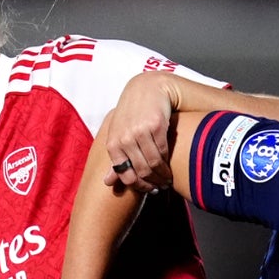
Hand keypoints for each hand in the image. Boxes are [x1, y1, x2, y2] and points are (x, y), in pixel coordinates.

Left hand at [102, 73, 178, 191]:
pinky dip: (168, 162)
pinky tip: (170, 165)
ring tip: (168, 178)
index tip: (149, 189)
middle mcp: (124, 138)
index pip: (126, 175)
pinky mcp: (155, 124)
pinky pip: (163, 150)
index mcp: (113, 143)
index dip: (139, 186)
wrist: (147, 88)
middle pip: (142, 171)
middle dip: (154, 182)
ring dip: (163, 174)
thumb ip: (116, 159)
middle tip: (162, 186)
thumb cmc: (132, 114)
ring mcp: (139, 131)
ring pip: (154, 163)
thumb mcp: (119, 135)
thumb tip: (108, 183)